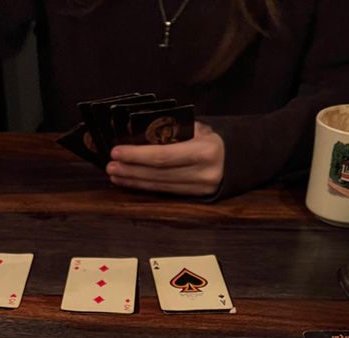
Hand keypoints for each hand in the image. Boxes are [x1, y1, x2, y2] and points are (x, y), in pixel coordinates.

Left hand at [106, 122, 224, 196]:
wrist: (237, 160)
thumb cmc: (212, 140)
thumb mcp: (199, 129)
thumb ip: (174, 131)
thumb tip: (141, 133)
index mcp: (204, 151)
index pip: (163, 156)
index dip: (137, 156)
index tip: (116, 152)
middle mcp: (203, 173)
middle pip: (158, 174)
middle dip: (131, 170)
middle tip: (110, 166)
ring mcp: (199, 188)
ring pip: (159, 186)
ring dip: (134, 181)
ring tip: (115, 175)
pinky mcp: (194, 198)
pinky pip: (165, 192)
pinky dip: (145, 187)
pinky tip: (130, 182)